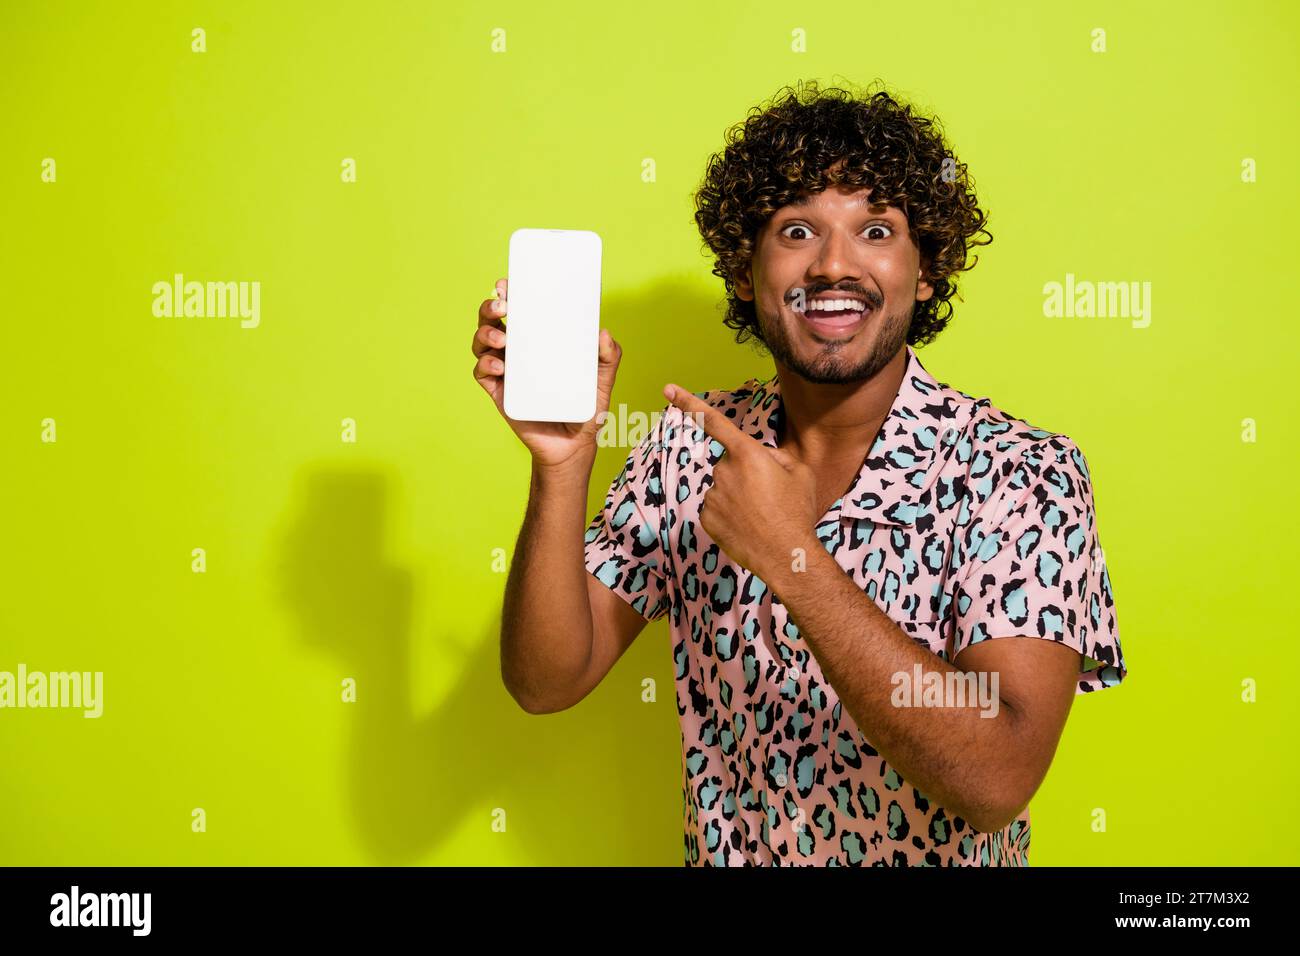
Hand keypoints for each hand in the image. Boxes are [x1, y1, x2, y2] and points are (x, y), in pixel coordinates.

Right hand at [473, 277, 623, 470]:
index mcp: (537, 341)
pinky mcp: (499, 393)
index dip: (507, 293)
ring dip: (486, 334)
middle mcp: (517, 351)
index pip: (518, 310)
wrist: (574, 446)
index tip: (508, 283)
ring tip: (503, 338)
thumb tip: (603, 333)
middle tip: (503, 307)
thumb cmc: (586, 408)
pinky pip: (482, 373)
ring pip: (482, 343)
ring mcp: (506, 372)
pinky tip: (500, 366)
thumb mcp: (602, 379)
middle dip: (490, 308)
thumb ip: (608, 356)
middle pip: (492, 321)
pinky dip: (486, 365)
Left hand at [663, 382, 821, 581]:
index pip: (714, 421)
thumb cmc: (797, 512)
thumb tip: (762, 457)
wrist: (786, 556)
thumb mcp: (800, 473)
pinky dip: (729, 514)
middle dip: (746, 474)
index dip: (689, 403)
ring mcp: (713, 495)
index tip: (668, 389)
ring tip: (761, 515)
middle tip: (769, 496)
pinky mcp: (706, 518)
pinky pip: (716, 507)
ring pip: (723, 487)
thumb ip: (777, 456)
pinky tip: (746, 526)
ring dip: (738, 496)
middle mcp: (724, 471)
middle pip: (730, 463)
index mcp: (747, 454)